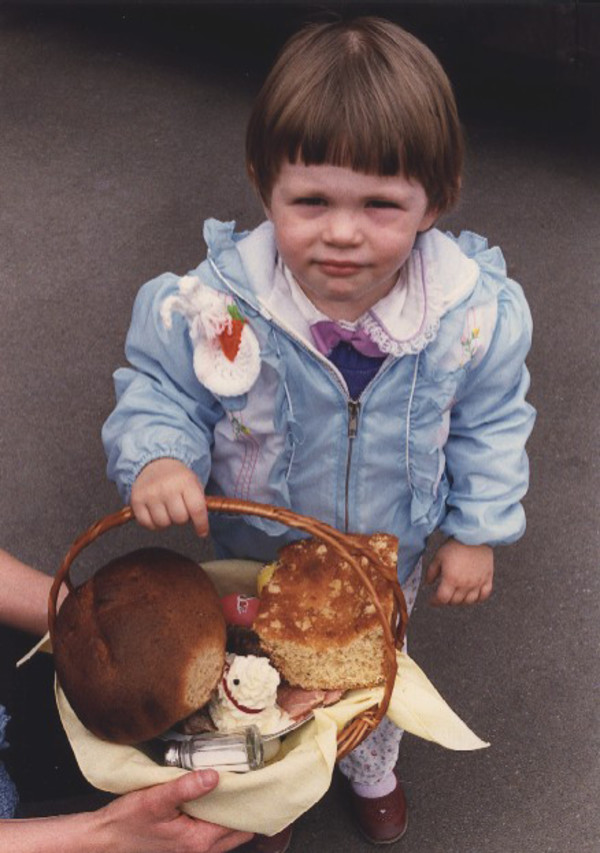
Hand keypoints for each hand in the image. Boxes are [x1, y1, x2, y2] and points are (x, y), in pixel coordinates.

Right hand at [94, 769, 252, 852]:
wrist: (104, 841)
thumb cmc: (126, 823)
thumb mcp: (154, 800)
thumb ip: (185, 788)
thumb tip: (214, 776)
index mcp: (198, 841)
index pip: (239, 823)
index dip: (248, 801)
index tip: (254, 779)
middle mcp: (200, 851)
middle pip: (238, 831)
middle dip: (244, 808)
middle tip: (246, 780)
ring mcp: (192, 851)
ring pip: (226, 833)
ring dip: (231, 812)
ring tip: (231, 785)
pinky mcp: (185, 846)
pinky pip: (212, 833)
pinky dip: (217, 817)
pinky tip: (211, 797)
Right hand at [131, 458, 208, 535]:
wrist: (156, 462)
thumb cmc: (177, 478)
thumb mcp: (194, 483)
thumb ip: (199, 503)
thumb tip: (202, 526)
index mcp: (185, 481)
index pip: (196, 509)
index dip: (201, 524)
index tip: (202, 531)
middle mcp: (167, 487)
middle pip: (179, 519)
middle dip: (182, 518)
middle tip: (180, 509)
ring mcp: (150, 494)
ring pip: (163, 523)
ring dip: (167, 521)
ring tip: (167, 509)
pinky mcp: (136, 500)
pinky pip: (147, 524)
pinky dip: (153, 523)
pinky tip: (156, 512)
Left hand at [425, 540, 492, 605]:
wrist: (475, 536)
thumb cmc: (455, 545)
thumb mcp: (438, 557)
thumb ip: (431, 572)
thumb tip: (428, 583)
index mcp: (451, 579)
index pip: (442, 599)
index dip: (435, 601)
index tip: (432, 600)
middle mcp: (465, 584)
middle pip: (455, 601)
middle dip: (446, 600)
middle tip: (443, 595)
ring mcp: (478, 583)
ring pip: (469, 601)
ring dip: (461, 601)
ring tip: (456, 595)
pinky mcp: (488, 579)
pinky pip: (484, 595)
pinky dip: (477, 599)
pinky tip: (472, 595)